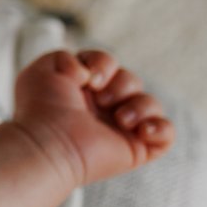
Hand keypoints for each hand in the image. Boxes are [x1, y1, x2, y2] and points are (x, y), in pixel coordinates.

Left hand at [12, 48, 173, 188]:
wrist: (47, 143)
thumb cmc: (40, 109)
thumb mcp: (45, 68)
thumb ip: (67, 57)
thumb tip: (91, 73)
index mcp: (84, 90)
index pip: (109, 65)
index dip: (104, 64)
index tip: (87, 79)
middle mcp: (104, 109)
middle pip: (131, 81)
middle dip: (121, 85)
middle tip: (101, 100)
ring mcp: (121, 130)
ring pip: (151, 104)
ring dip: (139, 106)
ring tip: (121, 120)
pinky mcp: (136, 149)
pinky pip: (166, 135)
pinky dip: (160, 129)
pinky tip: (141, 130)